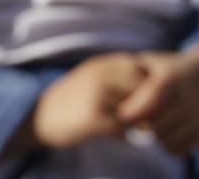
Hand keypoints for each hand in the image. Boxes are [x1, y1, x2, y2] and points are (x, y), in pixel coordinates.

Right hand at [29, 52, 145, 149]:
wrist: (38, 115)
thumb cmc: (73, 99)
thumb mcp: (94, 77)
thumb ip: (122, 77)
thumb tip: (159, 90)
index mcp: (102, 63)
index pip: (143, 71)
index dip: (148, 88)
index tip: (138, 100)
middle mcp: (100, 74)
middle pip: (143, 91)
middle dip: (144, 106)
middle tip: (133, 117)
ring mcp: (95, 94)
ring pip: (135, 111)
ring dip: (133, 122)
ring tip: (118, 124)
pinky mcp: (91, 117)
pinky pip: (122, 129)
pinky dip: (121, 136)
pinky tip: (109, 134)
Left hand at [118, 50, 198, 155]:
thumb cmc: (169, 67)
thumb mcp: (151, 61)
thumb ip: (129, 70)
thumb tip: (106, 83)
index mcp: (172, 79)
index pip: (150, 102)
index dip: (133, 111)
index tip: (122, 114)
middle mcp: (188, 99)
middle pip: (157, 126)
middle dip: (141, 127)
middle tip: (131, 123)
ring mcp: (198, 117)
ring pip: (168, 141)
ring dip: (153, 138)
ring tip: (147, 127)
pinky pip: (180, 149)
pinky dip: (168, 146)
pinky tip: (162, 133)